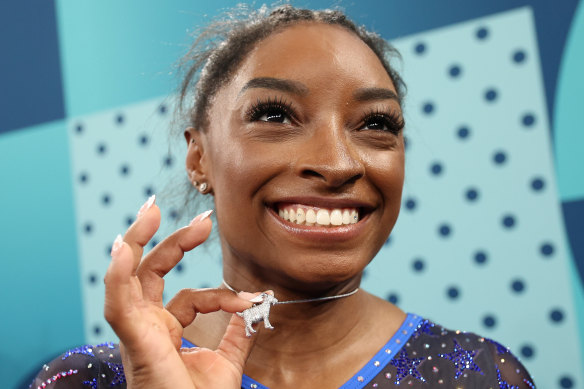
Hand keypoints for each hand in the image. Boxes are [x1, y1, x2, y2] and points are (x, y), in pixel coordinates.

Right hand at [104, 196, 255, 388]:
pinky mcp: (134, 340)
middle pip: (151, 273)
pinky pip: (117, 303)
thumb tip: (254, 308)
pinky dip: (117, 275)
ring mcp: (138, 331)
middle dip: (173, 241)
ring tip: (152, 209)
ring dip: (136, 241)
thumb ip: (237, 335)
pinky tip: (122, 249)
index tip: (251, 299)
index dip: (222, 295)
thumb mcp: (226, 364)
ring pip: (128, 277)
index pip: (192, 297)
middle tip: (203, 220)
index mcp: (167, 331)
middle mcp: (148, 326)